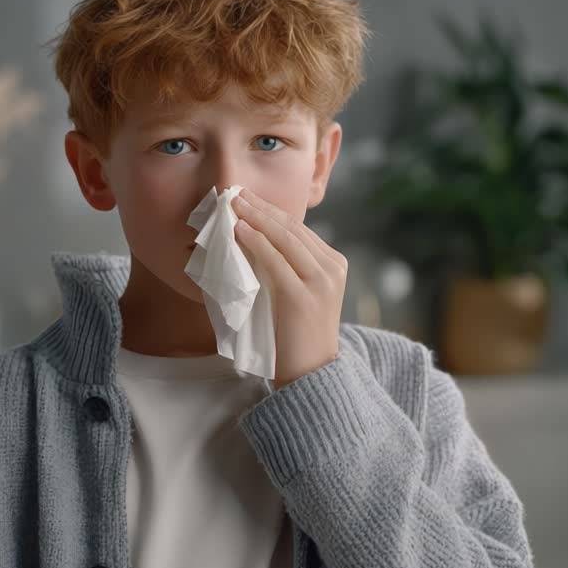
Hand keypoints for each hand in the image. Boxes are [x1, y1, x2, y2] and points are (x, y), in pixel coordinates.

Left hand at [231, 188, 346, 389]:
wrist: (311, 374)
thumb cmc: (295, 335)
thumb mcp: (295, 292)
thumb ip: (284, 266)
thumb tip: (250, 237)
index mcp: (334, 264)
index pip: (298, 229)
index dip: (271, 210)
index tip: (247, 198)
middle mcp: (333, 268)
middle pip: (292, 229)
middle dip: (262, 208)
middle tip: (235, 193)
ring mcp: (322, 282)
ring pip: (285, 239)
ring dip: (256, 218)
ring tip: (234, 204)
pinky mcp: (304, 297)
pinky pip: (276, 261)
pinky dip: (256, 242)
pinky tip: (240, 231)